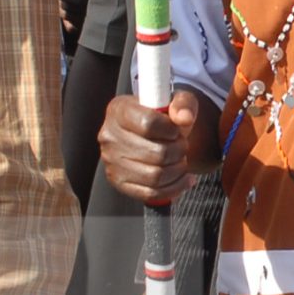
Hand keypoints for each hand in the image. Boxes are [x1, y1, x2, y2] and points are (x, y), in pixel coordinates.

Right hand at [99, 91, 203, 206]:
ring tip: (182, 160)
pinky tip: (183, 178)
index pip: (148, 123)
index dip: (171, 130)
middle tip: (182, 146)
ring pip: (155, 176)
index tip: (176, 130)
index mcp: (118, 110)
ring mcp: (111, 161)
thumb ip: (184, 104)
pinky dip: (174, 188)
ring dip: (178, 170)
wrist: (153, 134)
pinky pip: (150, 193)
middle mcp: (109, 136)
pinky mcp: (118, 182)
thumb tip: (184, 118)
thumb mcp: (177, 101)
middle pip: (155, 153)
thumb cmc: (164, 116)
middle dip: (179, 151)